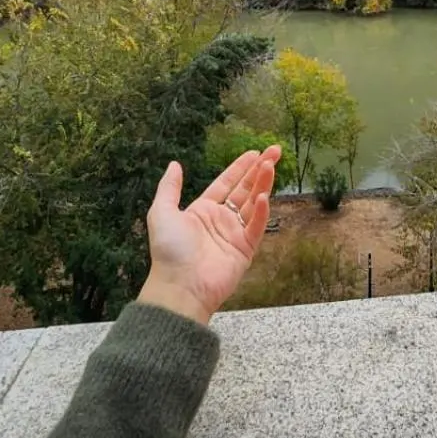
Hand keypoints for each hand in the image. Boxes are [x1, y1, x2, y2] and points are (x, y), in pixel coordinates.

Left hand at [138, 146, 281, 325]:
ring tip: (270, 166)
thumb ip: (169, 187)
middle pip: (245, 189)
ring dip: (262, 184)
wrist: (180, 286)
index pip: (226, 183)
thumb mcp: (161, 212)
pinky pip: (256, 227)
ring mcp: (234, 235)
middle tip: (275, 151)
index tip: (255, 152)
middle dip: (259, 170)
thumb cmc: (169, 250)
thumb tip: (174, 164)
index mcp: (203, 211)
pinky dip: (262, 212)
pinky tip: (264, 196)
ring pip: (254, 204)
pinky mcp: (245, 250)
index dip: (240, 167)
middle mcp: (221, 220)